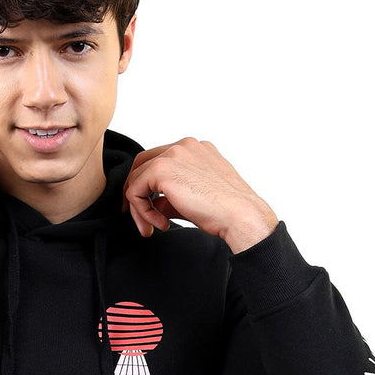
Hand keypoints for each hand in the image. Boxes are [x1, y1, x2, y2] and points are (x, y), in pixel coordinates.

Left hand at [122, 137, 278, 252]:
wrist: (239, 215)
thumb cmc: (226, 211)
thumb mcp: (194, 198)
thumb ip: (171, 195)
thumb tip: (153, 204)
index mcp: (194, 149)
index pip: (159, 161)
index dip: (149, 187)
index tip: (150, 211)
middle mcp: (183, 146)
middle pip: (142, 164)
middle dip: (136, 193)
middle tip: (140, 219)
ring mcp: (173, 154)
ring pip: (136, 179)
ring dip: (139, 208)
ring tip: (152, 228)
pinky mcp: (162, 170)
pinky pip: (135, 191)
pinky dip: (142, 212)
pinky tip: (162, 224)